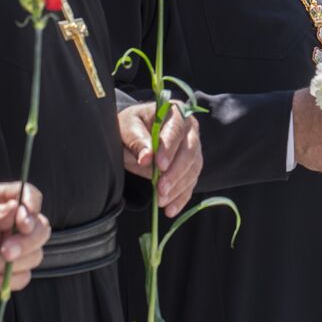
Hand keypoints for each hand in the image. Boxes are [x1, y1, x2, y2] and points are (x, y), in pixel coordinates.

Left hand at [0, 182, 49, 292]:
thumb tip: (14, 210)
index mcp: (4, 201)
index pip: (31, 196)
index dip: (32, 207)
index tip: (22, 222)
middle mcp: (14, 224)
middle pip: (41, 230)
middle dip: (26, 243)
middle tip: (5, 250)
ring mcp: (13, 248)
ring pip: (35, 256)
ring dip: (10, 265)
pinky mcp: (7, 270)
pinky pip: (21, 279)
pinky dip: (3, 281)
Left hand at [119, 101, 202, 216]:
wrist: (134, 132)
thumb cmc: (131, 125)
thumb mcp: (127, 126)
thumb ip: (136, 140)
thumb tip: (146, 159)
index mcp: (175, 111)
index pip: (176, 129)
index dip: (170, 148)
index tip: (159, 165)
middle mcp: (190, 128)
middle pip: (190, 151)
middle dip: (176, 172)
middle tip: (160, 189)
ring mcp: (194, 147)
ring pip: (193, 169)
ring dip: (178, 187)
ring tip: (161, 201)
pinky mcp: (192, 165)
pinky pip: (191, 182)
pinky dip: (181, 198)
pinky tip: (170, 210)